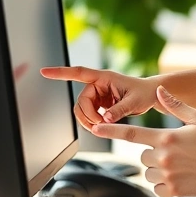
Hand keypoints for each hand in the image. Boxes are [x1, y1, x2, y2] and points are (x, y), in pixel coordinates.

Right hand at [40, 65, 157, 129]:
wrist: (151, 95)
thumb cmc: (145, 93)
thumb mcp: (135, 102)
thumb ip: (120, 110)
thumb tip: (105, 119)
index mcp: (104, 77)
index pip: (78, 73)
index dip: (60, 73)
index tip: (44, 72)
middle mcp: (98, 85)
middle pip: (81, 101)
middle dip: (87, 115)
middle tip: (101, 124)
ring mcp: (98, 94)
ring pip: (82, 109)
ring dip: (89, 120)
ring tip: (104, 124)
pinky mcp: (100, 103)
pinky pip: (88, 114)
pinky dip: (93, 122)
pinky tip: (104, 123)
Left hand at [89, 86, 195, 196]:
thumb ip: (175, 106)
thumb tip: (159, 91)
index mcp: (166, 138)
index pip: (132, 134)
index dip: (111, 131)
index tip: (96, 128)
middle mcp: (163, 157)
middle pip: (143, 156)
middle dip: (154, 154)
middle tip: (175, 152)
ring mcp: (167, 175)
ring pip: (149, 172)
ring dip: (158, 169)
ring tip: (180, 165)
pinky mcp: (173, 190)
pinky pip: (157, 187)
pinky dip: (165, 183)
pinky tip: (181, 177)